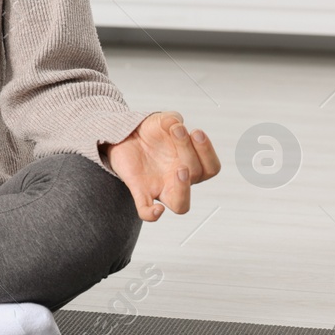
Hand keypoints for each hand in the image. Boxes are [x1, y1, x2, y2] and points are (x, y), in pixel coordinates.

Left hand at [100, 110, 220, 222]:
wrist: (123, 134)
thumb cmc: (150, 131)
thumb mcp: (162, 120)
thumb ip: (172, 119)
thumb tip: (175, 123)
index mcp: (189, 163)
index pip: (211, 168)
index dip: (207, 151)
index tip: (195, 131)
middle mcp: (178, 178)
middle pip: (196, 176)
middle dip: (190, 152)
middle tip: (177, 132)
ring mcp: (160, 186)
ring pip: (180, 204)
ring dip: (184, 188)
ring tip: (180, 168)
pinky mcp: (139, 189)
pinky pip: (146, 211)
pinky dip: (151, 214)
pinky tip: (157, 210)